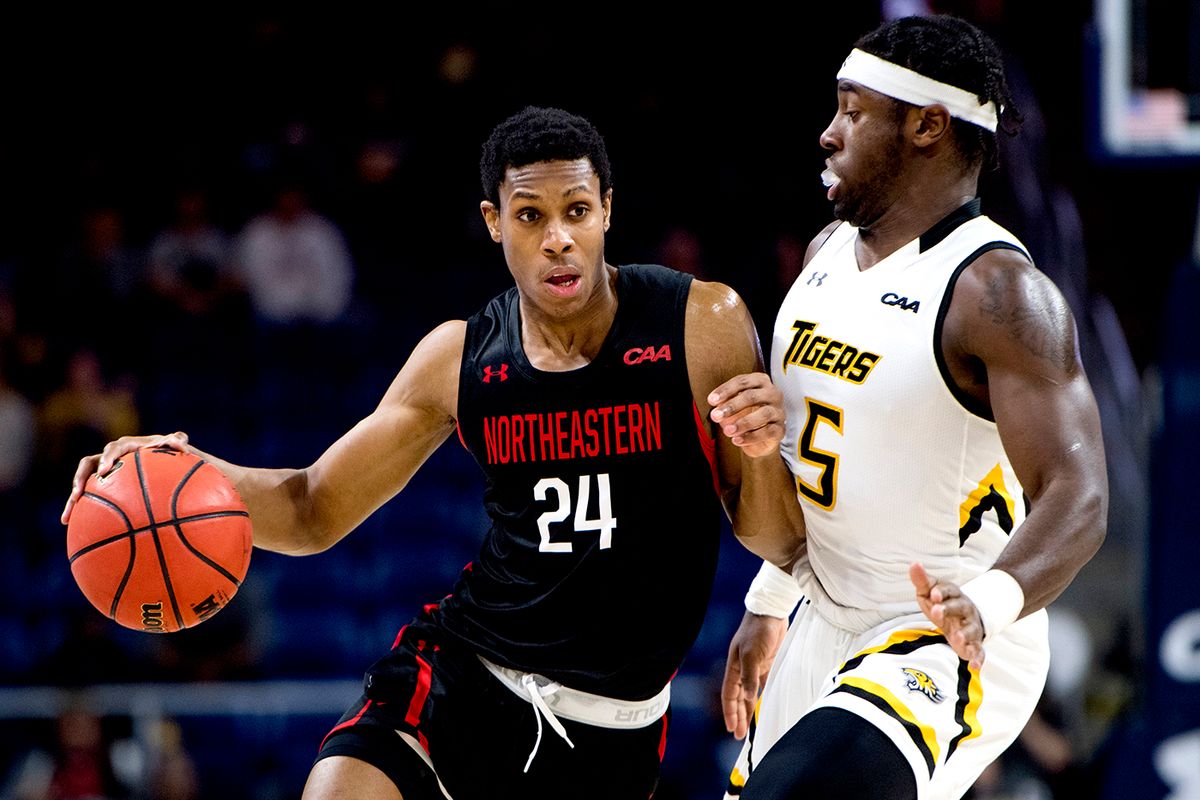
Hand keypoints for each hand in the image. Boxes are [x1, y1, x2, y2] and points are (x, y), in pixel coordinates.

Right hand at [61, 432, 190, 523]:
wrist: (163, 463)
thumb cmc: (170, 453)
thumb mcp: (176, 446)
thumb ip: (177, 441)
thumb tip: (180, 441)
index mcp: (126, 448)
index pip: (113, 449)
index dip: (106, 459)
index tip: (104, 471)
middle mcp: (110, 458)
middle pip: (88, 464)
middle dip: (80, 478)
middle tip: (78, 493)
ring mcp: (104, 472)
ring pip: (82, 483)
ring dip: (73, 498)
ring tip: (67, 516)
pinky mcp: (101, 485)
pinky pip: (87, 497)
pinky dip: (78, 509)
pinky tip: (69, 524)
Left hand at [708, 373, 784, 458]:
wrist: (758, 438)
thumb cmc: (744, 414)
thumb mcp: (731, 407)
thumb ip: (724, 405)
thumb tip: (717, 410)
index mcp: (760, 381)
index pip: (742, 381)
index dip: (726, 390)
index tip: (711, 400)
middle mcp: (773, 393)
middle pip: (752, 396)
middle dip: (732, 406)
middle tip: (716, 416)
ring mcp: (779, 411)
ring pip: (764, 413)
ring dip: (743, 422)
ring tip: (726, 431)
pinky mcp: (781, 429)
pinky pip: (768, 431)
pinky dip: (751, 437)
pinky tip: (737, 440)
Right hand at [721, 611, 787, 739]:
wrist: (771, 612)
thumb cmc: (758, 631)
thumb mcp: (752, 654)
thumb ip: (750, 676)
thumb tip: (748, 697)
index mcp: (733, 667)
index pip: (729, 695)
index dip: (730, 712)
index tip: (731, 729)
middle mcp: (741, 669)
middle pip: (737, 697)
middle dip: (737, 716)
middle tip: (738, 735)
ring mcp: (754, 667)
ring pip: (748, 693)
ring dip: (746, 709)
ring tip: (747, 726)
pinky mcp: (766, 663)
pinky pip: (760, 685)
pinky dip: (758, 697)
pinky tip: (760, 706)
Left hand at [909, 562, 985, 669]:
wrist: (961, 619)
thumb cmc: (942, 604)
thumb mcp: (930, 592)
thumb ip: (922, 581)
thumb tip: (914, 564)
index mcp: (954, 595)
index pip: (949, 591)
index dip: (942, 592)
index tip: (933, 594)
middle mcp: (965, 610)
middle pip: (959, 608)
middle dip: (948, 610)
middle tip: (936, 612)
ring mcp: (971, 627)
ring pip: (971, 630)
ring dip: (965, 634)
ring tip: (958, 638)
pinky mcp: (974, 644)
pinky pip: (979, 651)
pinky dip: (977, 658)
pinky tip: (974, 666)